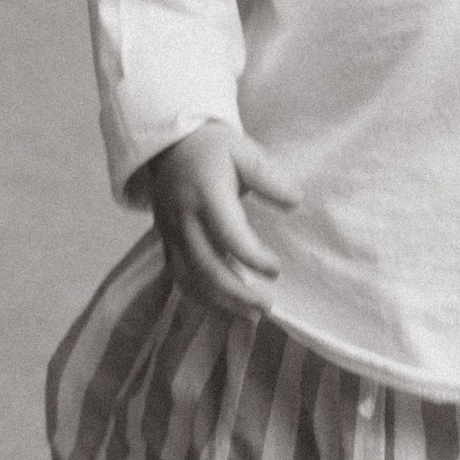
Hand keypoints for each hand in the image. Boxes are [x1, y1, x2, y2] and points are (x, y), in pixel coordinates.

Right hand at [143, 123, 295, 314]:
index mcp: (206, 193)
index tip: (276, 269)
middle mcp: (184, 217)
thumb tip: (295, 202)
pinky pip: (178, 275)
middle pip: (207, 265)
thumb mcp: (243, 151)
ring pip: (190, 277)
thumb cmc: (213, 148)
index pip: (229, 235)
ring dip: (219, 300)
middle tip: (266, 306)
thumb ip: (268, 177)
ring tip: (250, 314)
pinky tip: (222, 305)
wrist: (168, 144)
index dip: (253, 258)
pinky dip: (199, 295)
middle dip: (237, 292)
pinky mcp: (165, 240)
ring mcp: (170, 231)